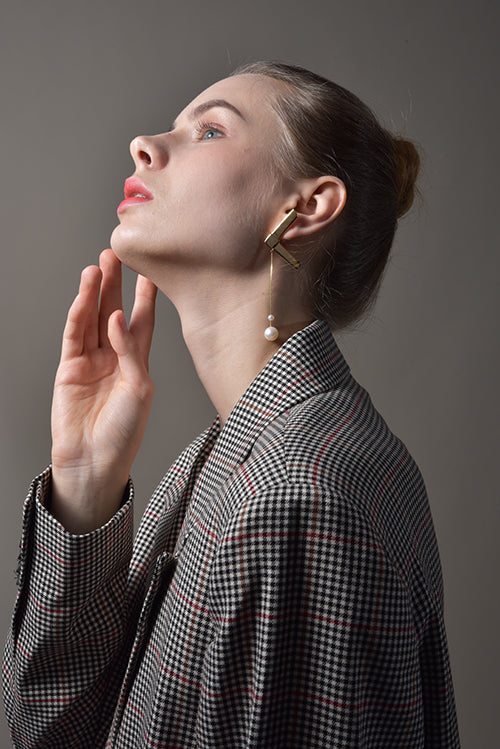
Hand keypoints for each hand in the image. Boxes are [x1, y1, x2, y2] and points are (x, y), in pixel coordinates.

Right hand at [50, 249, 156, 532]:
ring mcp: (90, 362)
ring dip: (94, 293)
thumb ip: (131, 352)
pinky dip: (81, 316)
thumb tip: (119, 318)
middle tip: (116, 255)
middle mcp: (114, 357)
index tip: (151, 271)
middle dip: (115, 285)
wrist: (96, 461)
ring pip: (92, 319)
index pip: (143, 321)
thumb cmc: (125, 432)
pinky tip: (87, 297)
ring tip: (97, 267)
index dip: (146, 297)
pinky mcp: (69, 369)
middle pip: (114, 312)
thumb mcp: (140, 390)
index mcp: (137, 363)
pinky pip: (75, 336)